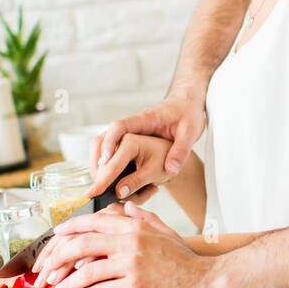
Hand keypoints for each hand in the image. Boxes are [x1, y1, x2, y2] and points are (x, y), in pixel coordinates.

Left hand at [31, 202, 209, 287]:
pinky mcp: (134, 287)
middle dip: (57, 257)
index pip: (93, 222)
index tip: (55, 235)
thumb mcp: (164, 232)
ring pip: (86, 271)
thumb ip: (144, 218)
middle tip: (46, 269)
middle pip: (81, 245)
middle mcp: (130, 242)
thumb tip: (126, 208)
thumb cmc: (184, 260)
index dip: (69, 228)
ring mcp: (132, 264)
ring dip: (67, 281)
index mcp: (135, 227)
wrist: (204, 281)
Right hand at [89, 93, 205, 195]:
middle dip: (98, 159)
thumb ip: (181, 150)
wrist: (188, 104)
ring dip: (99, 162)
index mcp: (144, 119)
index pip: (119, 128)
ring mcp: (129, 132)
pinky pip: (112, 149)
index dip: (109, 144)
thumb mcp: (190, 132)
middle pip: (104, 137)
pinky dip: (107, 163)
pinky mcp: (130, 139)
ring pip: (104, 144)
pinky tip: (110, 179)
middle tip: (98, 181)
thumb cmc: (188, 114)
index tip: (105, 162)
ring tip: (101, 183)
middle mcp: (132, 125)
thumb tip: (171, 170)